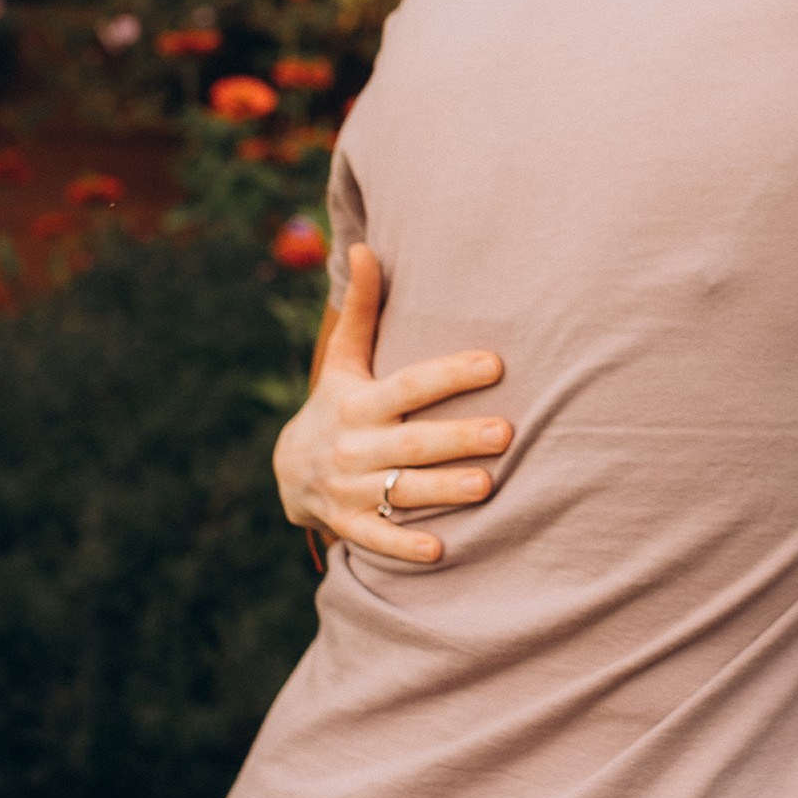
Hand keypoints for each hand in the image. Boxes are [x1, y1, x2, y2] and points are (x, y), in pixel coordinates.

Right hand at [273, 244, 509, 566]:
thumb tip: (363, 247)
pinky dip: (404, 546)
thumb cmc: (338, 404)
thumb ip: (363, 310)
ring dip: (443, 490)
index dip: (450, 373)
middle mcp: (354, 446)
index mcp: (358, 403)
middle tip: (508, 432)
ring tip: (489, 485)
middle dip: (458, 438)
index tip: (495, 362)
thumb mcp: (344, 360)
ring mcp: (351, 490)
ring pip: (401, 491)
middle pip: (412, 442)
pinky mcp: (350, 526)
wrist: (290, 473)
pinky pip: (377, 539)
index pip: (409, 384)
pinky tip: (441, 550)